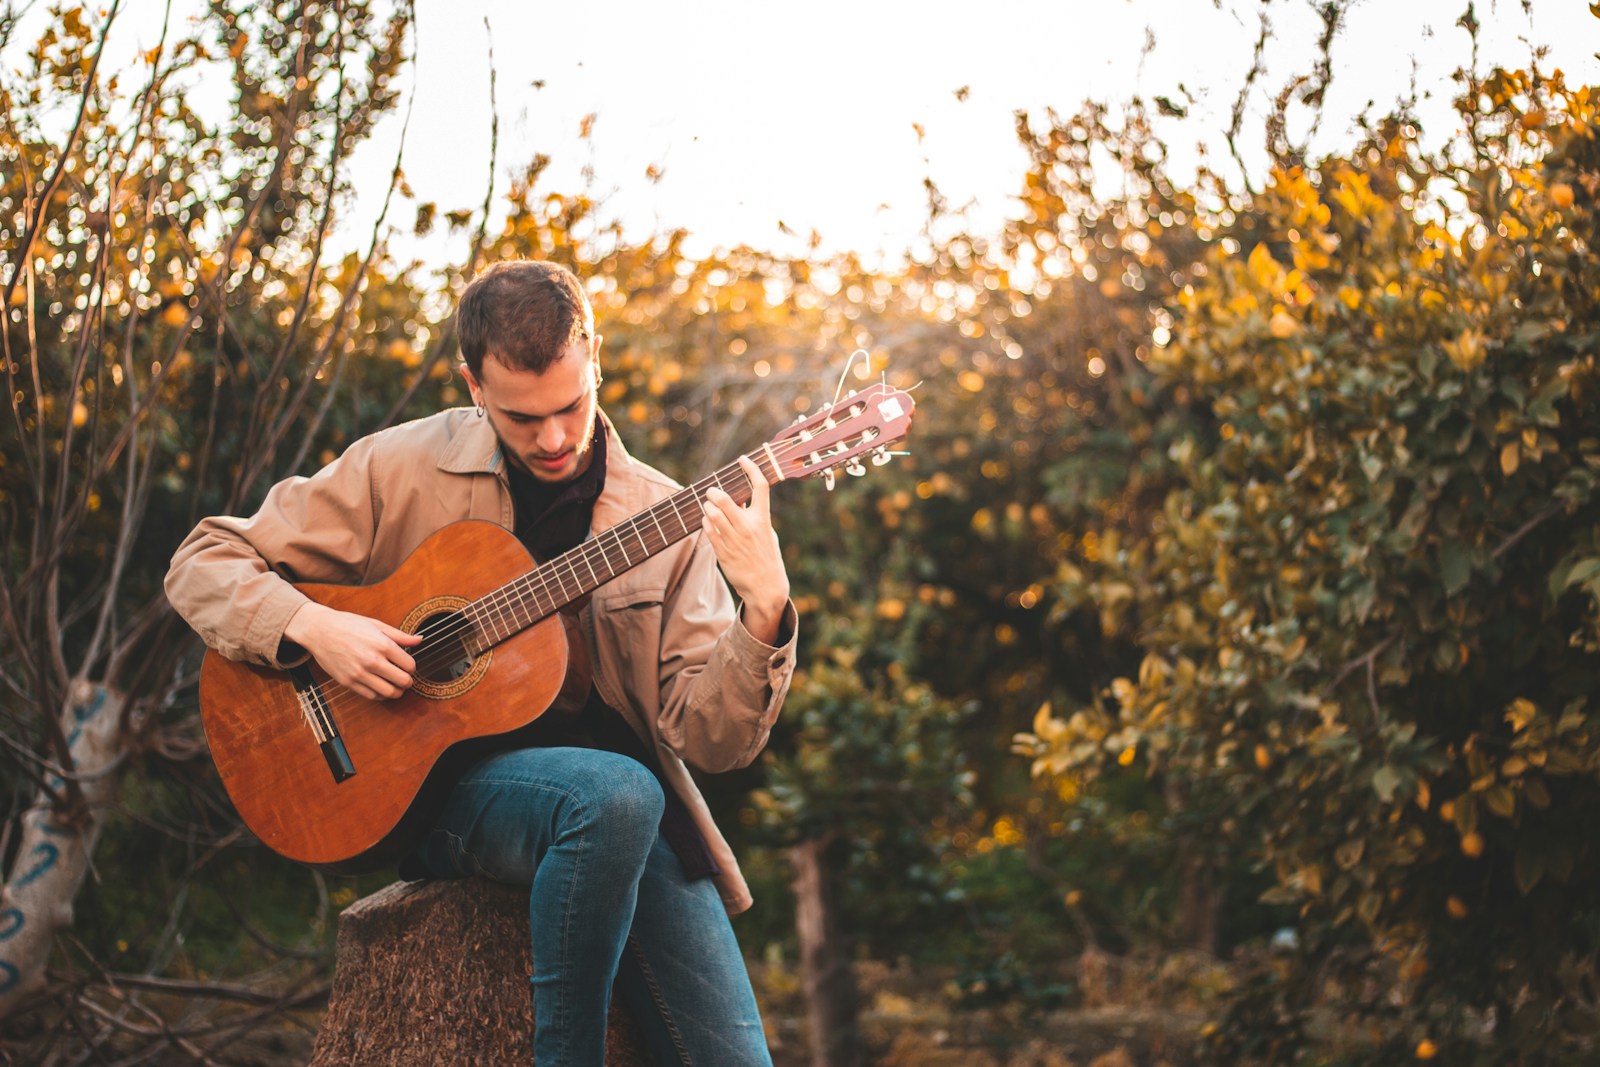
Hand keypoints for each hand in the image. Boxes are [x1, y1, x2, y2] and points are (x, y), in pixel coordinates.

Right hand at [283, 601, 421, 700]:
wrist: (319, 630)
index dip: (412, 667)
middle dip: (408, 681)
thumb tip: (420, 640)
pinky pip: (372, 696)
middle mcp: (372, 661)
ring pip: (389, 692)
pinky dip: (380, 694)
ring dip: (397, 691)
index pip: (410, 665)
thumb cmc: (349, 624)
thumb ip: (400, 635)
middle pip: (403, 681)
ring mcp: (359, 673)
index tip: (407, 665)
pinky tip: (380, 686)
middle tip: (405, 678)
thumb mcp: (376, 625)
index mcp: (382, 645)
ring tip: (395, 685)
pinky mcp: (348, 682)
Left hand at [702, 456, 790, 643]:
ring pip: (712, 514)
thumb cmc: (766, 556)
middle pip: (726, 500)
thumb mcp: (767, 532)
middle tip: (711, 491)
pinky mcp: (722, 551)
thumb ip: (754, 515)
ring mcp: (734, 540)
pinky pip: (708, 530)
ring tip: (708, 506)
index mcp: (763, 520)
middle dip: (714, 492)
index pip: (760, 487)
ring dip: (707, 507)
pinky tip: (707, 521)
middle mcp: (748, 527)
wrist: (765, 586)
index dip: (751, 469)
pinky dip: (705, 522)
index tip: (743, 459)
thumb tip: (739, 499)